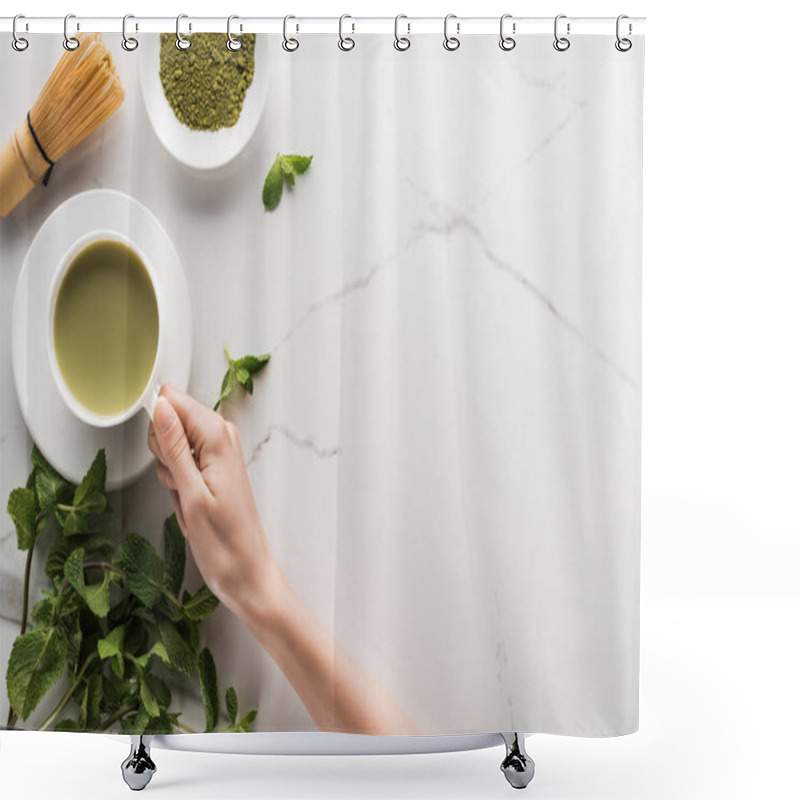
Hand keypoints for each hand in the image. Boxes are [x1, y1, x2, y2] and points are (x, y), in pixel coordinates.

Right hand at [148, 384, 275, 621]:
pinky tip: (190, 505)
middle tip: (179, 484)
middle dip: (163, 455)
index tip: (163, 457)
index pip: (171, 399)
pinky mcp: (213, 469)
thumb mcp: (191, 493)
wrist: (247, 572)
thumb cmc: (224, 542)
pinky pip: (180, 465)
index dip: (157, 427)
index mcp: (218, 436)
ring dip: (170, 475)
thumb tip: (159, 406)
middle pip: (169, 421)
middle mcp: (221, 437)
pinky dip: (178, 485)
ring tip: (188, 500)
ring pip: (171, 446)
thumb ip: (174, 445)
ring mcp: (217, 453)